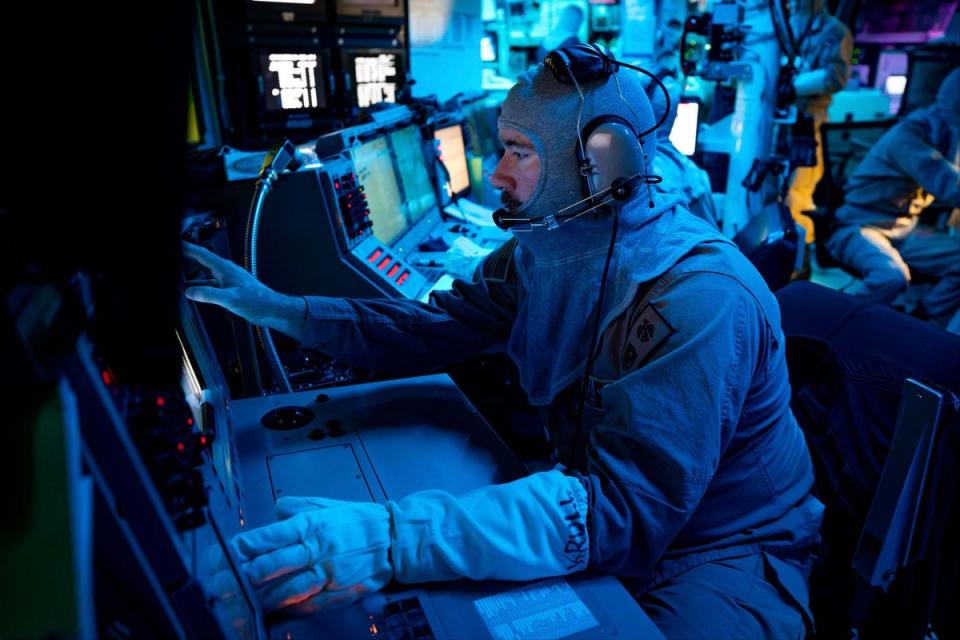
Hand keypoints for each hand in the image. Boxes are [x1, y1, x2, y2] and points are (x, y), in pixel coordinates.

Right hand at [183, 242, 306, 339]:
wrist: (272, 308)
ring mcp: (229, 280)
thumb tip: (190, 292)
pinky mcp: (231, 289)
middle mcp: (226, 271)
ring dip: (193, 270)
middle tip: (174, 254)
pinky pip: (211, 283)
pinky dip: (201, 283)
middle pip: (202, 260)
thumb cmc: (258, 302)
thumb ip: (210, 294)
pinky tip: (196, 289)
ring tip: (179, 269)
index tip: (176, 243)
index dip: (187, 248)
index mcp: (225, 269)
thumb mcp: (230, 299)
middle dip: (187, 256)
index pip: (202, 254)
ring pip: (206, 272)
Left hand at [231, 496, 392, 614]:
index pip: (271, 535)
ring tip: (247, 601)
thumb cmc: (358, 520)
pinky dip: (292, 608)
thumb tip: (275, 509)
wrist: (394, 538)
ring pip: (289, 588)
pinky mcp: (339, 591)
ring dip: (265, 597)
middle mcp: (317, 548)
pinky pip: (310, 603)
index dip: (247, 545)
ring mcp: (328, 572)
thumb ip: (298, 507)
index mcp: (312, 524)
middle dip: (249, 574)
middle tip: (229, 581)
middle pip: (275, 563)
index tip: (228, 552)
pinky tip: (278, 610)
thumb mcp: (328, 505)